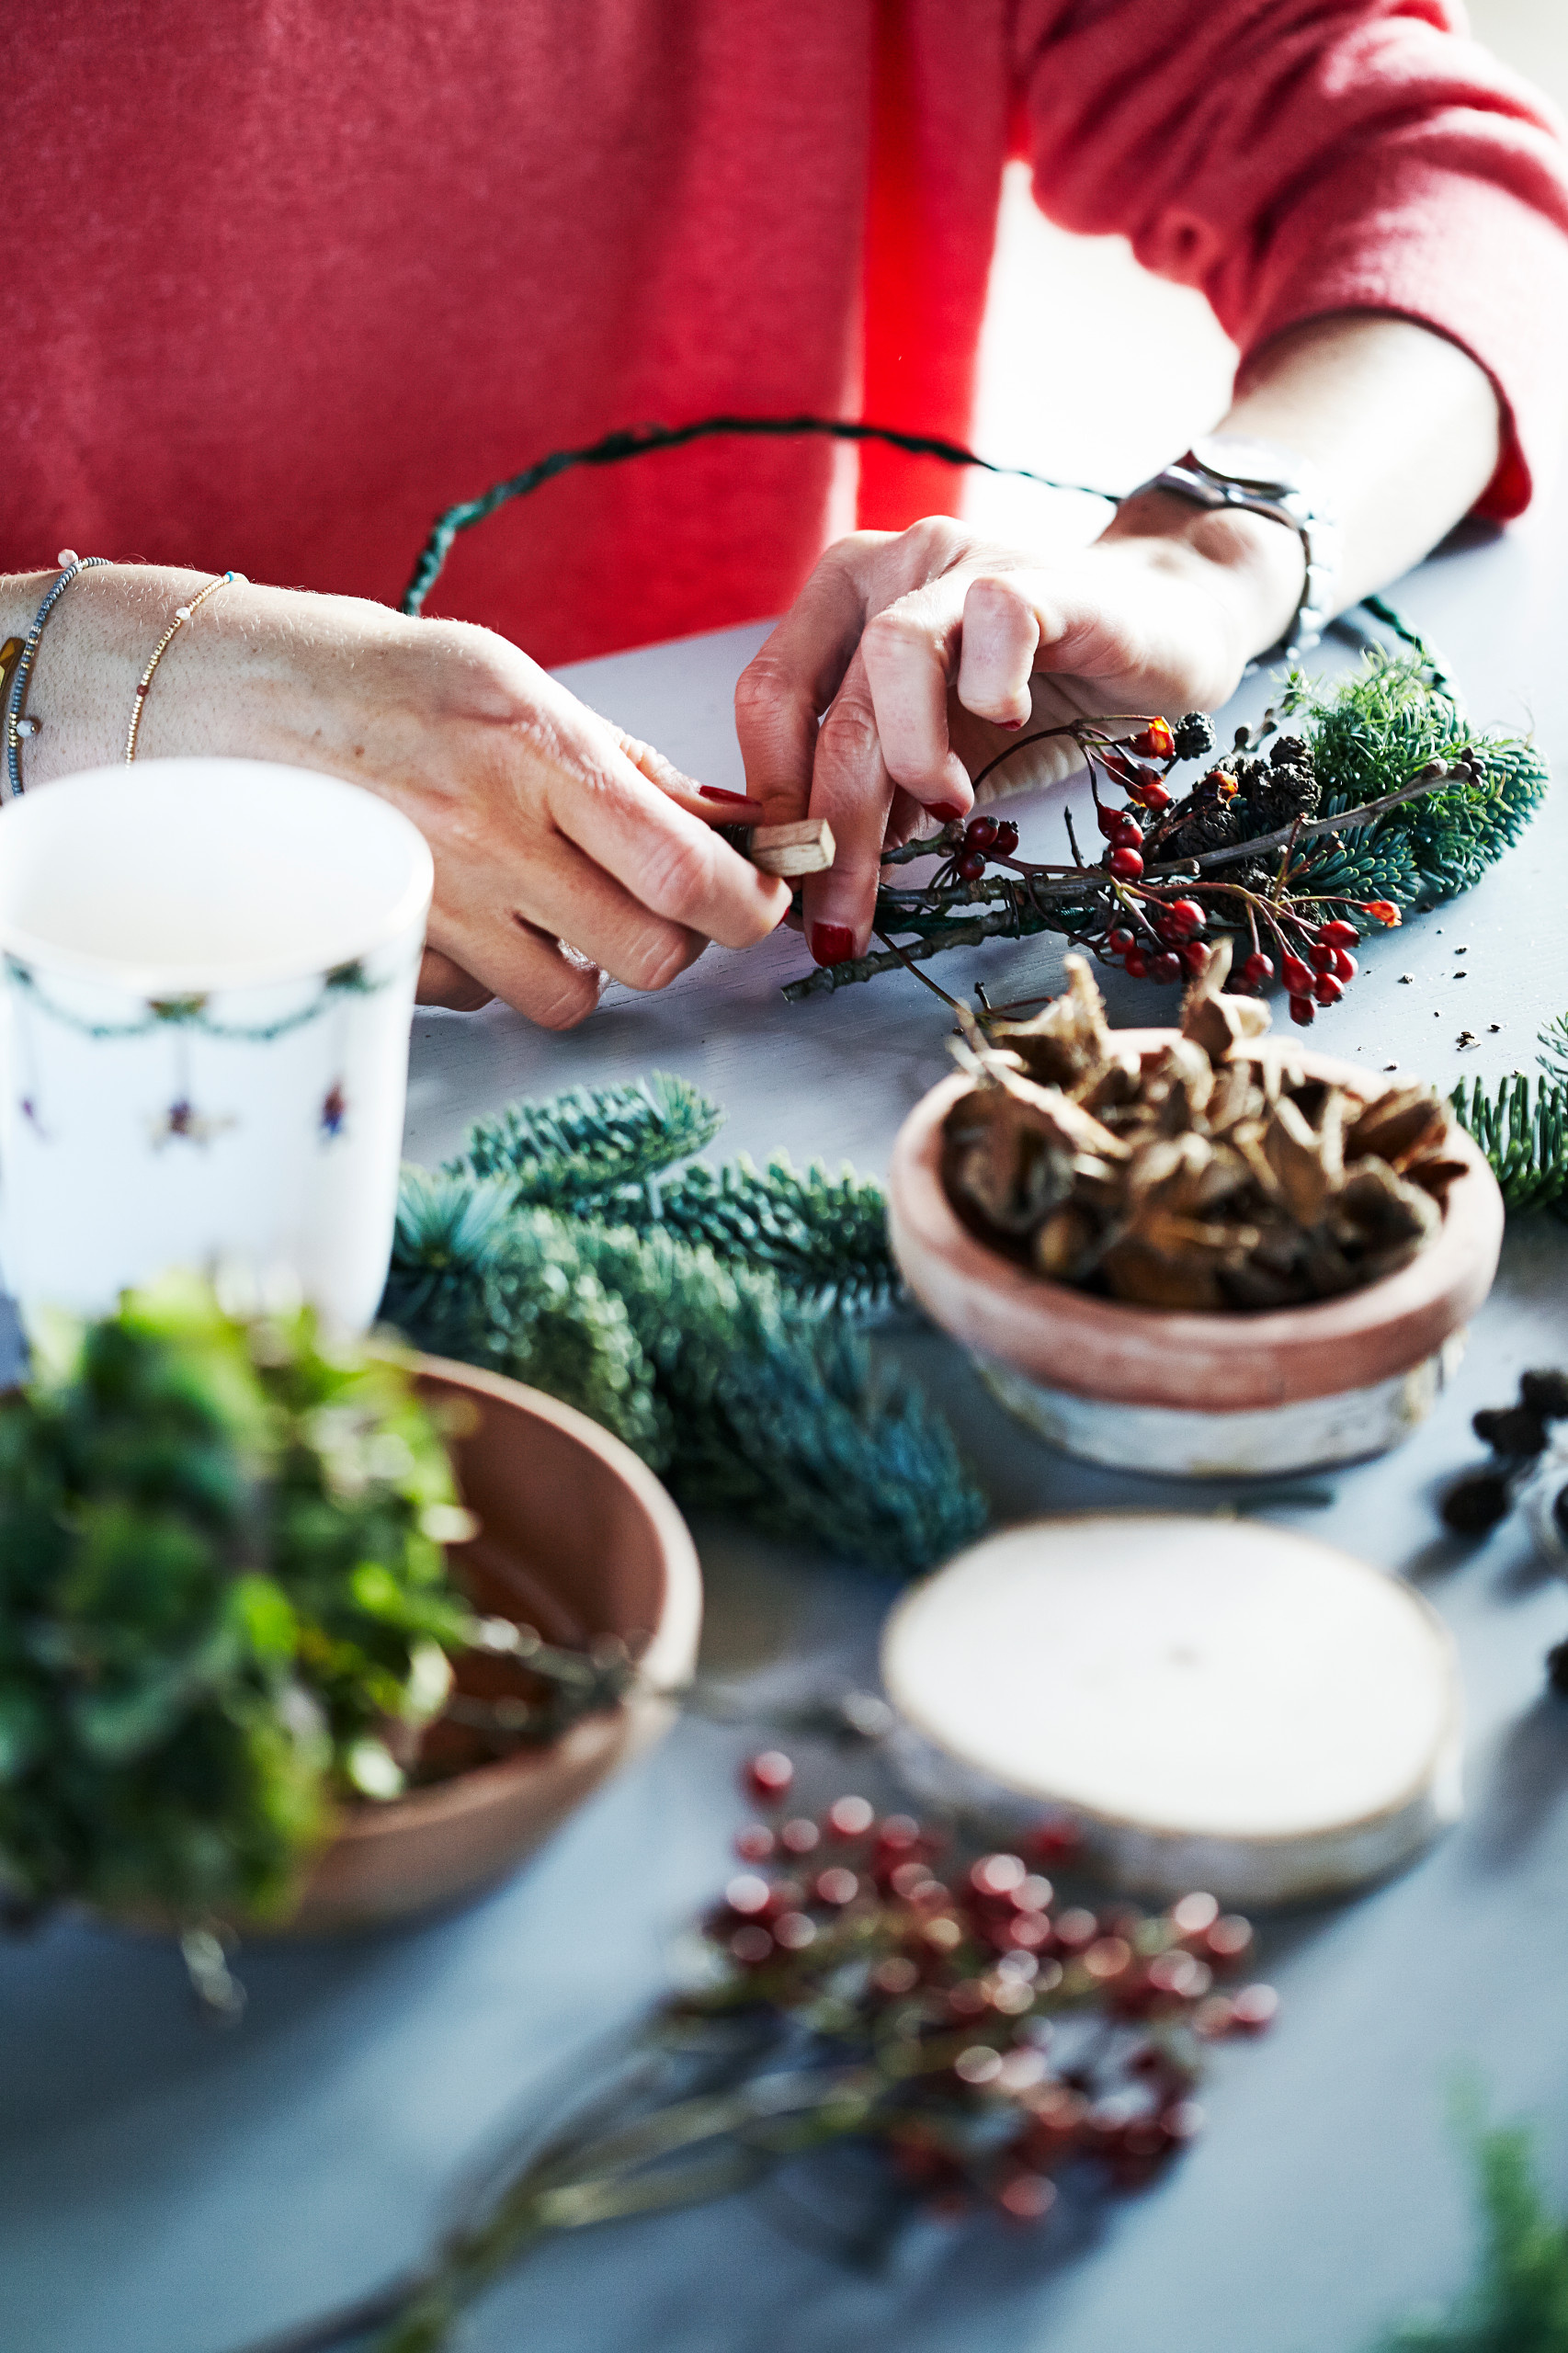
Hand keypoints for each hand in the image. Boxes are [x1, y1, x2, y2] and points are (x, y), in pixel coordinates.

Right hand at [11, 570, 788, 1023]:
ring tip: (553, 907)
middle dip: (678, 941)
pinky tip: (468, 909)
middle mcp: (490, 833)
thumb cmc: (364, 678)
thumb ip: (617, 761)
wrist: (202, 697)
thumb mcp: (506, 679)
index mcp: (536, 747)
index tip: (758, 895)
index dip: (748, 902)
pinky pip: (484, 1000)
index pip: (688, 868)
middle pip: (652, 956)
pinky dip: (496, 973)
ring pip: (572, 998)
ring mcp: (434, 903)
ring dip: (585, 966)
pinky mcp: (388, 951)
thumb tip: (727, 824)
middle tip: (660, 904)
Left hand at [733, 501, 1302, 964]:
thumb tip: (815, 883)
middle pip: (832, 710)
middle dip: (833, 833)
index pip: (767, 703)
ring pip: (895, 657)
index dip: (773, 806)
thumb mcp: (939, 761)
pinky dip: (991, 687)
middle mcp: (886, 570)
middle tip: (846, 921)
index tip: (791, 896)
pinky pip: (996, 618)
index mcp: (838, 607)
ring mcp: (961, 562)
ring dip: (908, 759)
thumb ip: (878, 798)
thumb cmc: (1039, 698)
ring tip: (947, 812)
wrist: (1162, 634)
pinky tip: (1010, 723)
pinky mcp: (1042, 577)